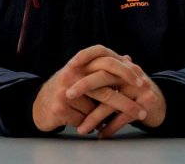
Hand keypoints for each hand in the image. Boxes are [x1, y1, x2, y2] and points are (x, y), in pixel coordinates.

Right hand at [32, 45, 149, 133]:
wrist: (40, 105)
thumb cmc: (67, 89)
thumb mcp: (83, 74)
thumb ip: (104, 68)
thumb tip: (128, 59)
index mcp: (79, 63)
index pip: (105, 59)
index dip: (124, 69)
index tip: (142, 80)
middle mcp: (71, 73)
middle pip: (105, 85)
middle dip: (126, 100)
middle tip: (144, 108)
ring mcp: (64, 91)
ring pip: (96, 108)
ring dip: (108, 116)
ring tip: (119, 120)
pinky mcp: (60, 108)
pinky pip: (84, 121)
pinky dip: (90, 125)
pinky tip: (88, 125)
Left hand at [64, 45, 166, 137]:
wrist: (158, 102)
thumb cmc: (130, 88)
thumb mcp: (117, 75)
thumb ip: (101, 70)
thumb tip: (74, 66)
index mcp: (121, 61)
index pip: (101, 51)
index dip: (85, 56)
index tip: (70, 65)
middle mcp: (130, 71)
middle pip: (103, 75)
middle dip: (84, 86)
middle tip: (68, 95)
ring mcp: (140, 87)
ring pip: (111, 101)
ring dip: (94, 116)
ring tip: (82, 128)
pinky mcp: (146, 104)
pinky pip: (124, 117)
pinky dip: (111, 127)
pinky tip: (101, 134)